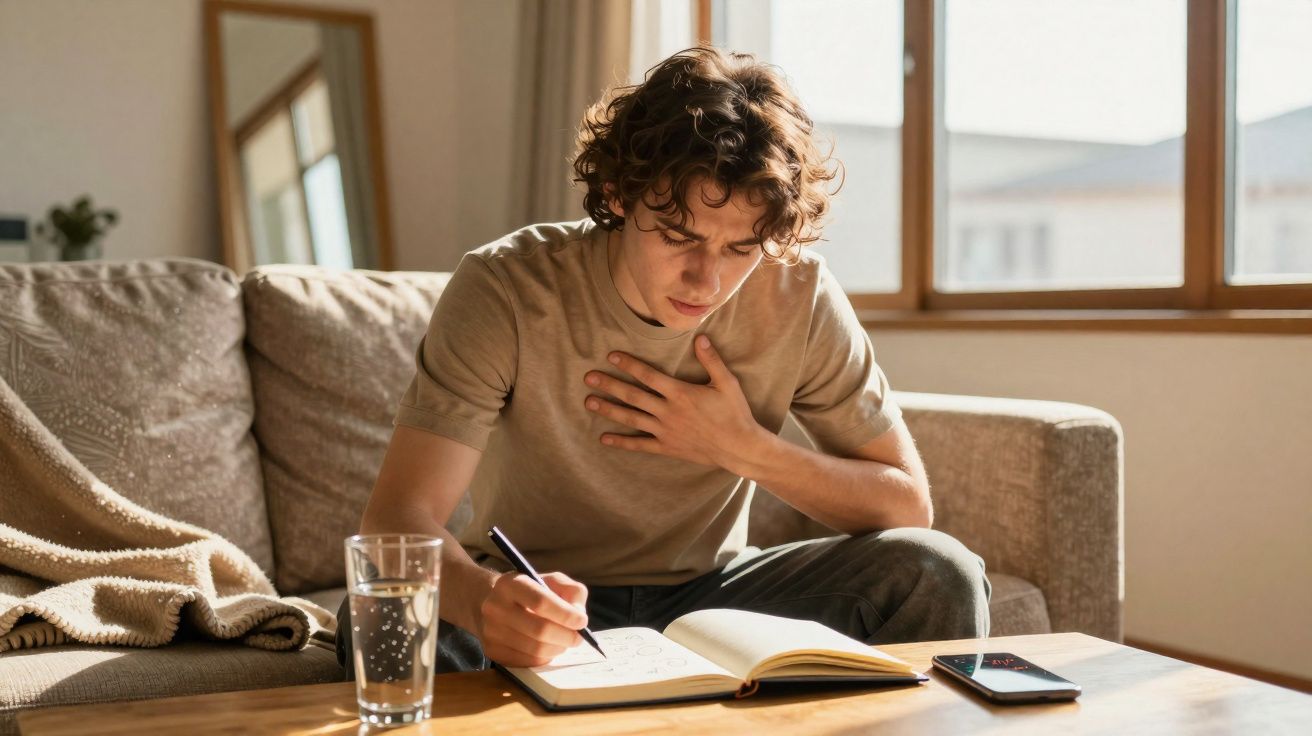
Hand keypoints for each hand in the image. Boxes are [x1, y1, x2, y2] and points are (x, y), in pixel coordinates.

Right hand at [476, 571, 588, 666]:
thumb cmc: (528, 591)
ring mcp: (491, 632)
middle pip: (539, 630)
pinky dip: (544, 658)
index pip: (540, 602)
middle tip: (578, 637)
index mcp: (510, 584)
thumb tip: (579, 615)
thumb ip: (571, 591)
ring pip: (535, 650)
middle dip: (566, 636)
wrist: (487, 602)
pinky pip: (527, 662)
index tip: (582, 621)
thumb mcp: (550, 580)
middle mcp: (495, 607)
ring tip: (564, 641)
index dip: (565, 614)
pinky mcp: (492, 651)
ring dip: (557, 648)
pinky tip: (548, 648)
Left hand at [583, 335, 766, 470]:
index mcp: (680, 393)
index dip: (629, 364)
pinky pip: (640, 445)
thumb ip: (711, 360)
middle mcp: (668, 412)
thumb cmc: (734, 413)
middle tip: (588, 378)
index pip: (648, 375)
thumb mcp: (727, 383)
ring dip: (609, 410)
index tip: (611, 356)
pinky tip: (604, 439)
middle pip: (633, 395)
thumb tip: (700, 337)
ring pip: (631, 419)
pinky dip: (622, 442)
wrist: (739, 447)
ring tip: (589, 402)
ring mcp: (665, 431)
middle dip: (609, 385)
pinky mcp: (667, 447)